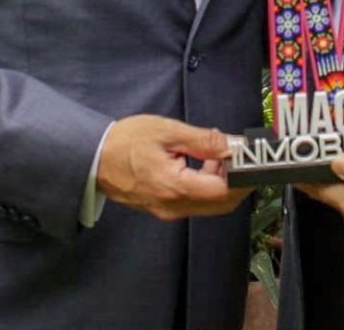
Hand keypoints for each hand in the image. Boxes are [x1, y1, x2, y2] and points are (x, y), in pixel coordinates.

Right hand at [96, 115, 250, 219]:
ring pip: (210, 205)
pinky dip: (207, 186)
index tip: (251, 157)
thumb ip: (204, 140)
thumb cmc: (126, 141)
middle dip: (237, 181)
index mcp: (175, 187)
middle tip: (238, 155)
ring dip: (222, 183)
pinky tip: (201, 163)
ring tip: (215, 153)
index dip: (243, 176)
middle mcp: (174, 207)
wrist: (93, 158)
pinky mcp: (164, 209)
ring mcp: (168, 211)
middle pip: (221, 203)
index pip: (224, 191)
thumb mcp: (167, 132)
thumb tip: (234, 145)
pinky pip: (195, 203)